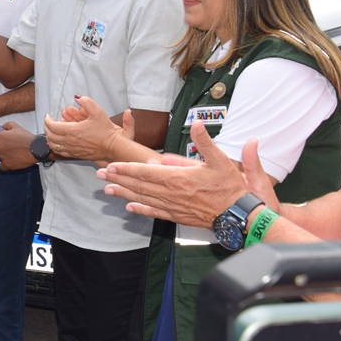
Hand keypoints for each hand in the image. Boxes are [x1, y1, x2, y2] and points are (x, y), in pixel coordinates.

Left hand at [0, 121, 36, 170]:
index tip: (0, 145)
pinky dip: (5, 166)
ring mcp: (2, 156)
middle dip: (0, 150)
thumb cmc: (27, 139)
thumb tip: (3, 126)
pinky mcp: (6, 165)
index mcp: (0, 136)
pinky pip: (2, 168)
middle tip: (8, 150)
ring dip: (4, 158)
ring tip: (13, 156)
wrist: (35, 149)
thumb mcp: (17, 127)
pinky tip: (10, 163)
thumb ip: (7, 125)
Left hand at [45, 95, 123, 163]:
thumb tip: (77, 97)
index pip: (52, 126)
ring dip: (49, 138)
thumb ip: (86, 102)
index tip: (47, 116)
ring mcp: (71, 149)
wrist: (112, 147)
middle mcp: (69, 141)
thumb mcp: (97, 112)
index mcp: (72, 130)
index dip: (47, 120)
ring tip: (50, 132)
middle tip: (48, 122)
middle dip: (46, 128)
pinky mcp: (75, 155)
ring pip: (53, 145)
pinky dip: (54, 147)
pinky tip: (56, 143)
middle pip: (50, 135)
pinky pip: (60, 152)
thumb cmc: (105, 131)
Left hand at [99, 121, 260, 226]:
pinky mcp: (178, 216)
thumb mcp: (221, 160)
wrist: (240, 216)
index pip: (145, 172)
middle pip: (139, 185)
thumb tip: (197, 123)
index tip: (111, 165)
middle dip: (118, 178)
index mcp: (178, 178)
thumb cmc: (232, 188)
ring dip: (124, 193)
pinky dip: (141, 210)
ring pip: (143, 199)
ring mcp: (173, 206)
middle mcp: (171, 193)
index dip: (126, 168)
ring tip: (107, 190)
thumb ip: (205, 142)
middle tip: (100, 174)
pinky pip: (155, 212)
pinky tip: (130, 207)